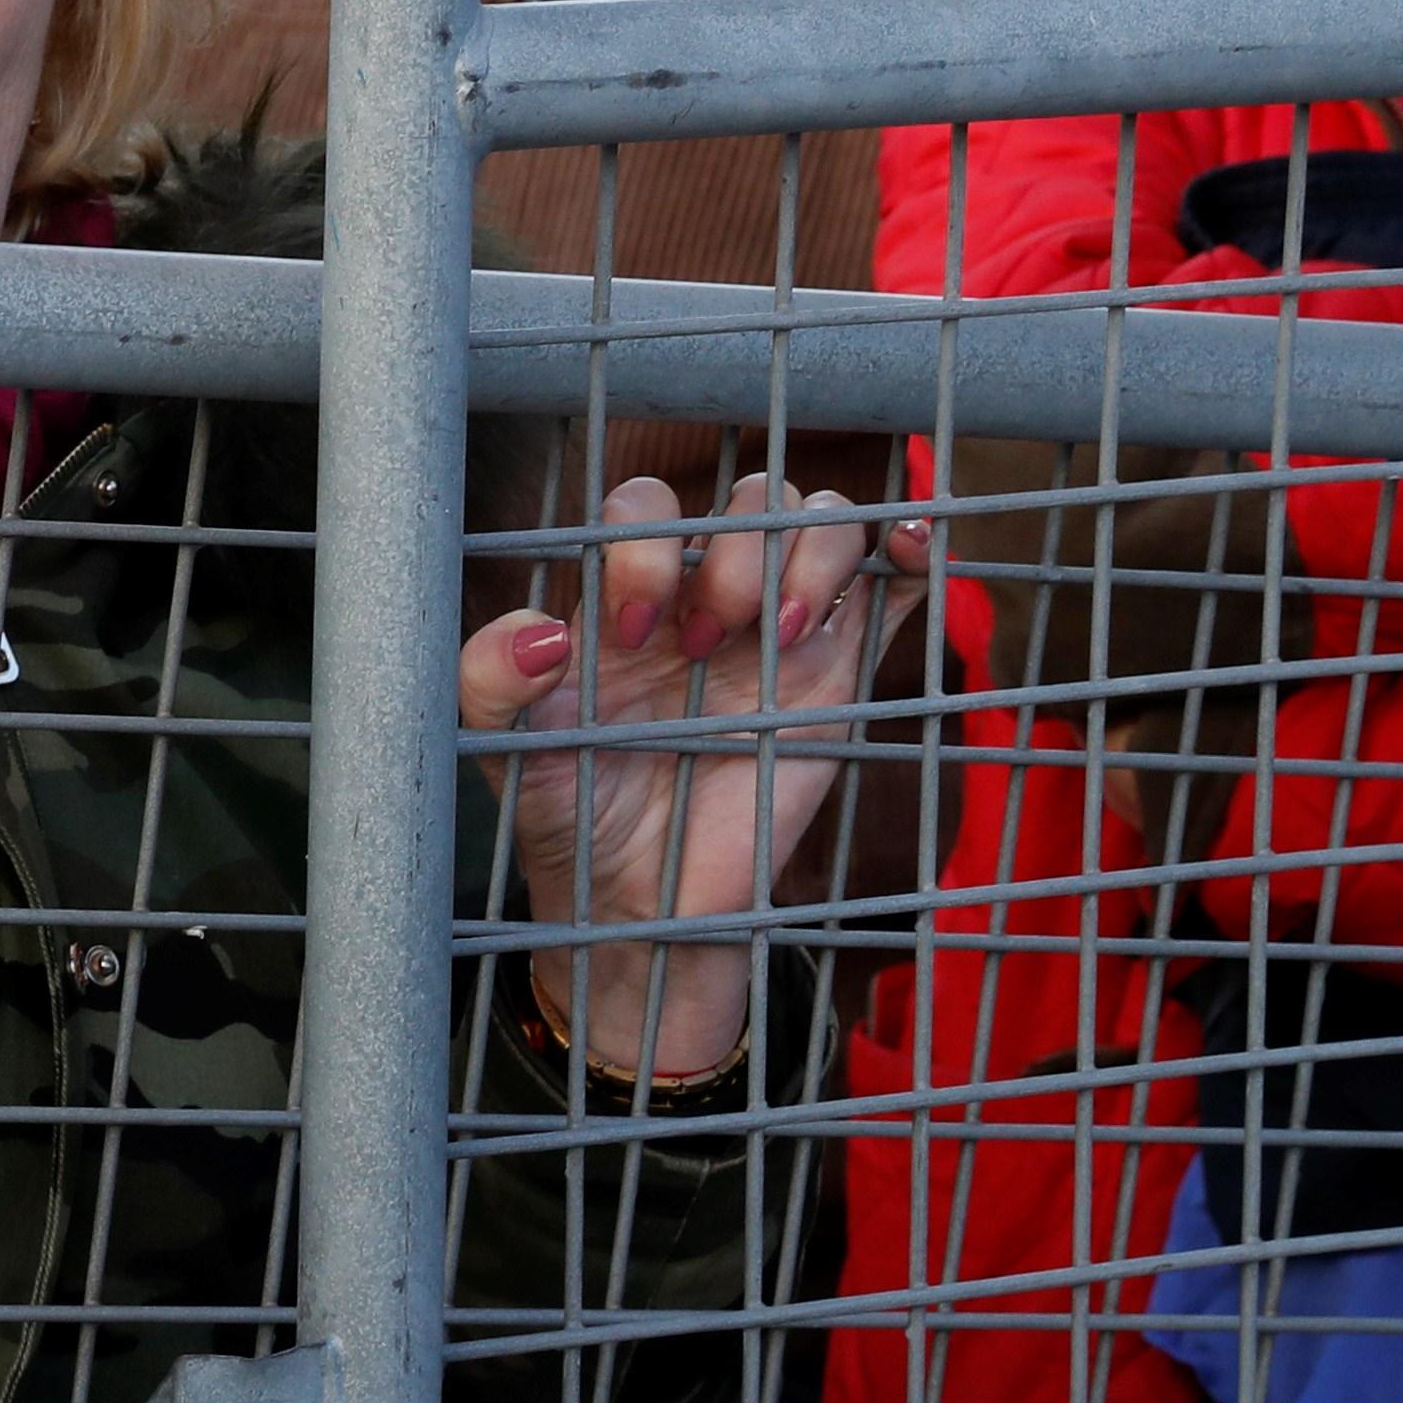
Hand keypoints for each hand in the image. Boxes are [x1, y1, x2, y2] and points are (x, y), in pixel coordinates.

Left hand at [460, 474, 923, 1085]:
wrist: (638, 903)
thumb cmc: (569, 813)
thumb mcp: (505, 749)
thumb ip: (490, 681)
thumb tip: (540, 633)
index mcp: (628, 595)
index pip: (648, 507)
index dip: (645, 546)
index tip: (633, 635)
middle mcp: (707, 595)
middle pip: (753, 499)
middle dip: (738, 555)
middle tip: (708, 646)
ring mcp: (781, 631)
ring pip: (825, 525)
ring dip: (815, 552)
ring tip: (786, 633)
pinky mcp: (841, 677)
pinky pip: (891, 590)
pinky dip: (912, 553)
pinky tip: (913, 549)